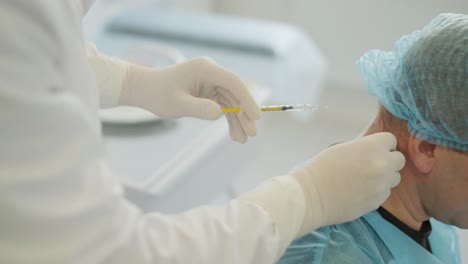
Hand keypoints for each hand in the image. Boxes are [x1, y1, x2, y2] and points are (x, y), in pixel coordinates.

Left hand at [119, 57, 260, 142]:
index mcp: (206, 69)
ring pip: (231, 102)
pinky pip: (223, 106)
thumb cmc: (157, 94)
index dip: (247, 99)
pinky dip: (229, 119)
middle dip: (244, 114)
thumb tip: (220, 113)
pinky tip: (234, 135)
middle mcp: (211, 73)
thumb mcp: (177, 104)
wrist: (144, 90)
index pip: (233, 83)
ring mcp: (211, 82)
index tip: (256, 117)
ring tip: (243, 140)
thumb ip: (198, 108)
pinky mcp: (208, 92)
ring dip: (238, 120)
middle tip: (252, 134)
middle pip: (235, 94)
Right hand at [292, 132, 404, 235]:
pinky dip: (377, 192)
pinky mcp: (378, 201)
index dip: (381, 145)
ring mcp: (382, 184)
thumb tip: (372, 151)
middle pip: (399, 159)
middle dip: (388, 161)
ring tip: (365, 180)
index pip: (391, 140)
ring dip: (385, 177)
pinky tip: (360, 191)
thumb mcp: (342, 148)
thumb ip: (362, 148)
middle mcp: (382, 164)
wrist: (312, 195)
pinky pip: (386, 193)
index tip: (372, 150)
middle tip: (371, 165)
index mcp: (372, 146)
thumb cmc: (321, 168)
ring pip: (395, 178)